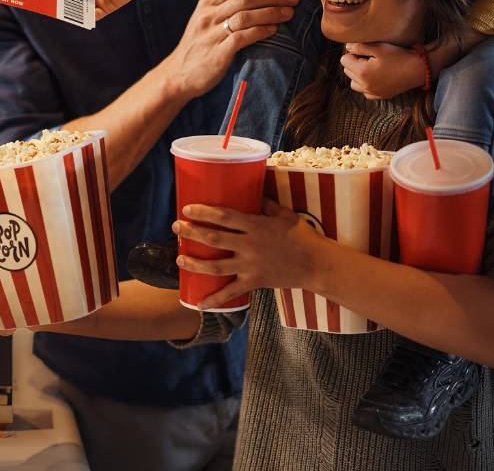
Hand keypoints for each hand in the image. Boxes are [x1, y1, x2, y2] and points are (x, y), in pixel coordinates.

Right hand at [161, 0, 297, 98]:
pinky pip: (241, 38)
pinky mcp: (216, 54)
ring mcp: (210, 35)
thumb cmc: (202, 45)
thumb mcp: (212, 17)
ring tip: (290, 13)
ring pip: (244, 15)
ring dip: (271, 12)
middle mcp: (208, 15)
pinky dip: (260, 32)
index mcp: (207, 3)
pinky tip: (274, 31)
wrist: (178, 75)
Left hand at [173, 199, 332, 309]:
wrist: (317, 264)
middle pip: (213, 239)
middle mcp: (250, 245)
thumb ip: (266, 203)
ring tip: (179, 260)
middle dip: (191, 233)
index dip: (203, 212)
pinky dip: (215, 300)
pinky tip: (199, 304)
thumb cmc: (302, 236)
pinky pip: (231, 293)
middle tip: (176, 228)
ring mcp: (251, 265)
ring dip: (194, 264)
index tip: (187, 209)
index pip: (223, 216)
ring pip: (216, 266)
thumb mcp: (284, 215)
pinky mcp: (255, 282)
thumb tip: (253, 189)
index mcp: (255, 226)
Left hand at [340, 42, 426, 99]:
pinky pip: (364, 91)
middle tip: (370, 58)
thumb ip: (359, 47)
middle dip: (354, 63)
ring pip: (353, 83)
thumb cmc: (399, 56)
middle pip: (347, 71)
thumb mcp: (379, 48)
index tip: (364, 51)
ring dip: (358, 75)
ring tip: (371, 67)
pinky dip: (366, 85)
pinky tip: (376, 77)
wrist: (417, 69)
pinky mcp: (379, 96)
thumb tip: (347, 48)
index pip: (344, 60)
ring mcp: (371, 92)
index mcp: (362, 72)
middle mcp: (364, 85)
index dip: (353, 53)